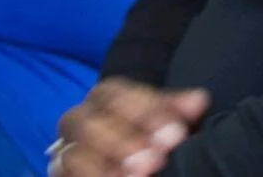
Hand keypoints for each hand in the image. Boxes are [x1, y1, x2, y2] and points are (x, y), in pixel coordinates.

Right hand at [53, 80, 209, 176]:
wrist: (132, 164)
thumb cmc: (153, 140)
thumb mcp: (167, 125)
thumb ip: (178, 113)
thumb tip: (198, 100)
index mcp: (105, 99)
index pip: (115, 94)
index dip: (145, 111)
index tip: (177, 132)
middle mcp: (79, 120)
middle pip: (89, 123)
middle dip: (125, 141)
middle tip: (157, 159)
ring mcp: (66, 152)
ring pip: (73, 155)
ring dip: (108, 166)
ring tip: (142, 175)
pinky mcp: (63, 175)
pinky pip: (66, 176)